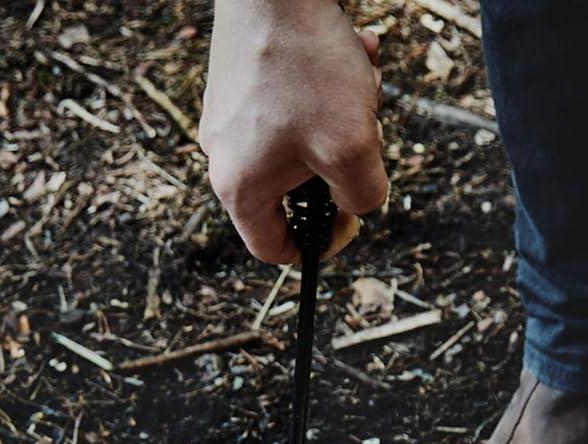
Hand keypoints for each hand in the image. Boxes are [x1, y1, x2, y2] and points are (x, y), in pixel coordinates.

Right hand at [200, 0, 387, 264]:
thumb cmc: (308, 66)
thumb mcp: (353, 149)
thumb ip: (363, 196)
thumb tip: (358, 203)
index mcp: (240, 188)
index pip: (273, 247)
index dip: (317, 244)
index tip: (349, 218)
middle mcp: (222, 155)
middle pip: (293, 189)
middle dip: (339, 162)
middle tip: (365, 130)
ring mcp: (226, 115)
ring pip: (299, 140)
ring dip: (342, 116)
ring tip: (361, 80)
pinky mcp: (236, 81)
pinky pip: (290, 101)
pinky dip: (325, 85)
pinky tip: (348, 53)